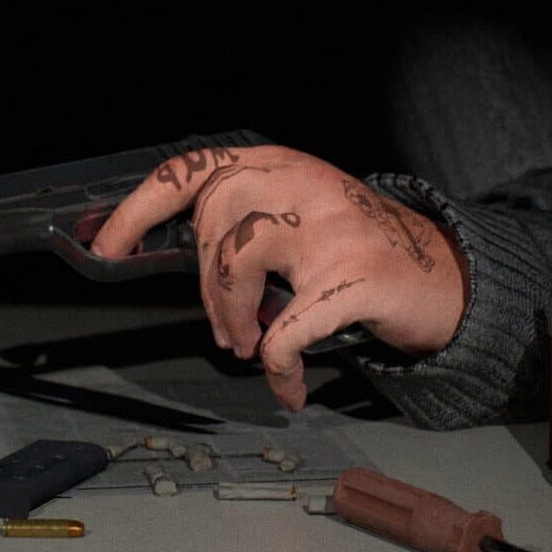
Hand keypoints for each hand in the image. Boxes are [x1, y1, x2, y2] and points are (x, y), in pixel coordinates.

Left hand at [92, 145, 466, 410]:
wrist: (447, 273)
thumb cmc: (360, 247)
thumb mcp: (299, 211)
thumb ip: (242, 221)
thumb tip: (172, 259)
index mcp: (279, 166)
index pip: (188, 172)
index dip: (136, 211)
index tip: (104, 248)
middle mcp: (302, 185)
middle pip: (211, 225)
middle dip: (205, 289)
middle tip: (227, 330)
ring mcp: (331, 227)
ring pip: (238, 263)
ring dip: (231, 317)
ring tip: (249, 344)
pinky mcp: (358, 277)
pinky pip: (288, 328)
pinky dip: (278, 366)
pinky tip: (286, 384)